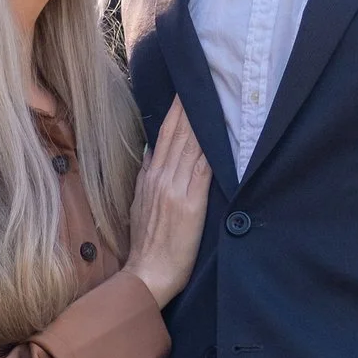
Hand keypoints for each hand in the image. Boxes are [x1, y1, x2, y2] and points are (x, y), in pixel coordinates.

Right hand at [122, 97, 213, 306]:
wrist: (148, 273)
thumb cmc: (146, 242)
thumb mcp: (138, 204)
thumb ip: (146, 176)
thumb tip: (152, 150)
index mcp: (151, 178)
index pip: (166, 137)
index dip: (176, 113)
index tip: (185, 92)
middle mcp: (162, 179)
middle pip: (180, 136)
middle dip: (191, 109)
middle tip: (203, 83)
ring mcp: (177, 190)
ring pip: (192, 148)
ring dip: (202, 123)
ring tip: (212, 99)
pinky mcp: (191, 204)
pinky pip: (203, 171)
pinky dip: (210, 151)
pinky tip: (218, 135)